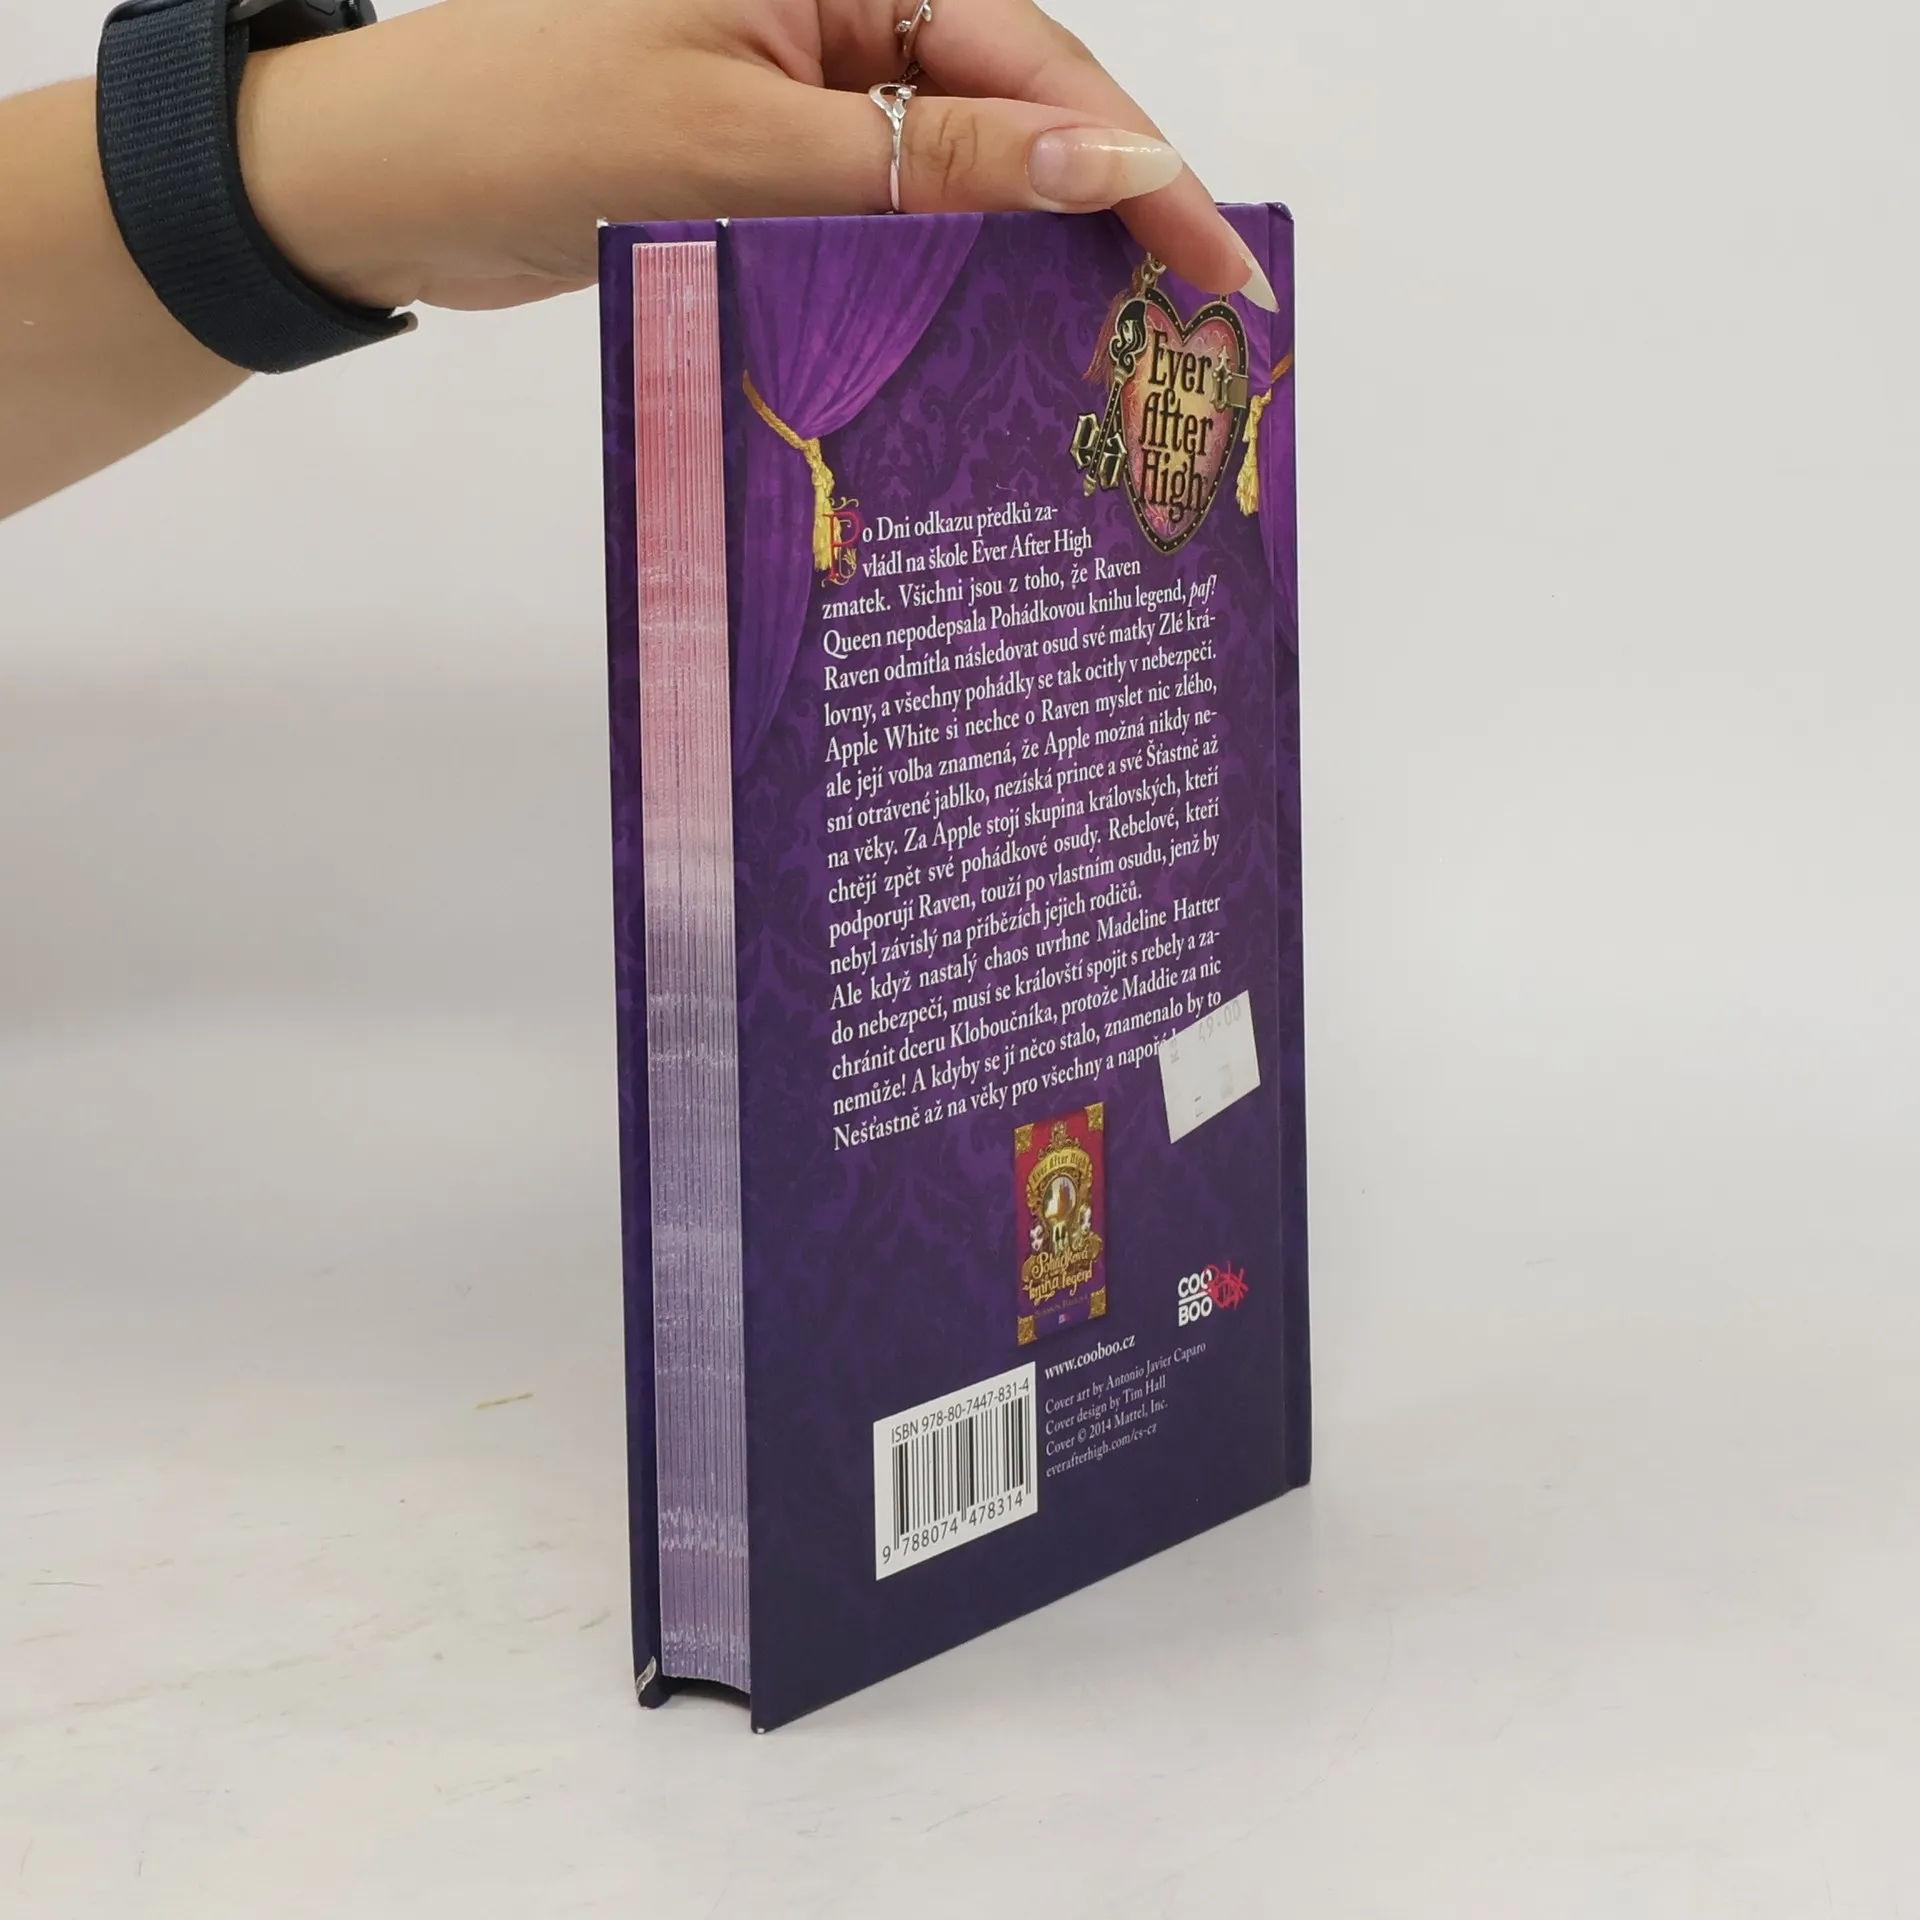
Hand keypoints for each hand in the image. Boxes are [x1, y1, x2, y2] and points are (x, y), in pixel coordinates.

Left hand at [239, 0, 1275, 314]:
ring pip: (964, 162)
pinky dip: (945, 268)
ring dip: (1029, 249)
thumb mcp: (751, 145)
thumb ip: (935, 159)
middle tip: (1192, 319)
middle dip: (1104, 206)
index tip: (1217, 259)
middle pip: (1016, 99)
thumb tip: (1108, 160)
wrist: (393, 184)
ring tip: (1115, 344)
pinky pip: (897, 203)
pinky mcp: (782, 145)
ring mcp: (812, 74)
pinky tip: (994, 336)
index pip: (1030, 53)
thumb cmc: (534, 126)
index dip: (1134, 161)